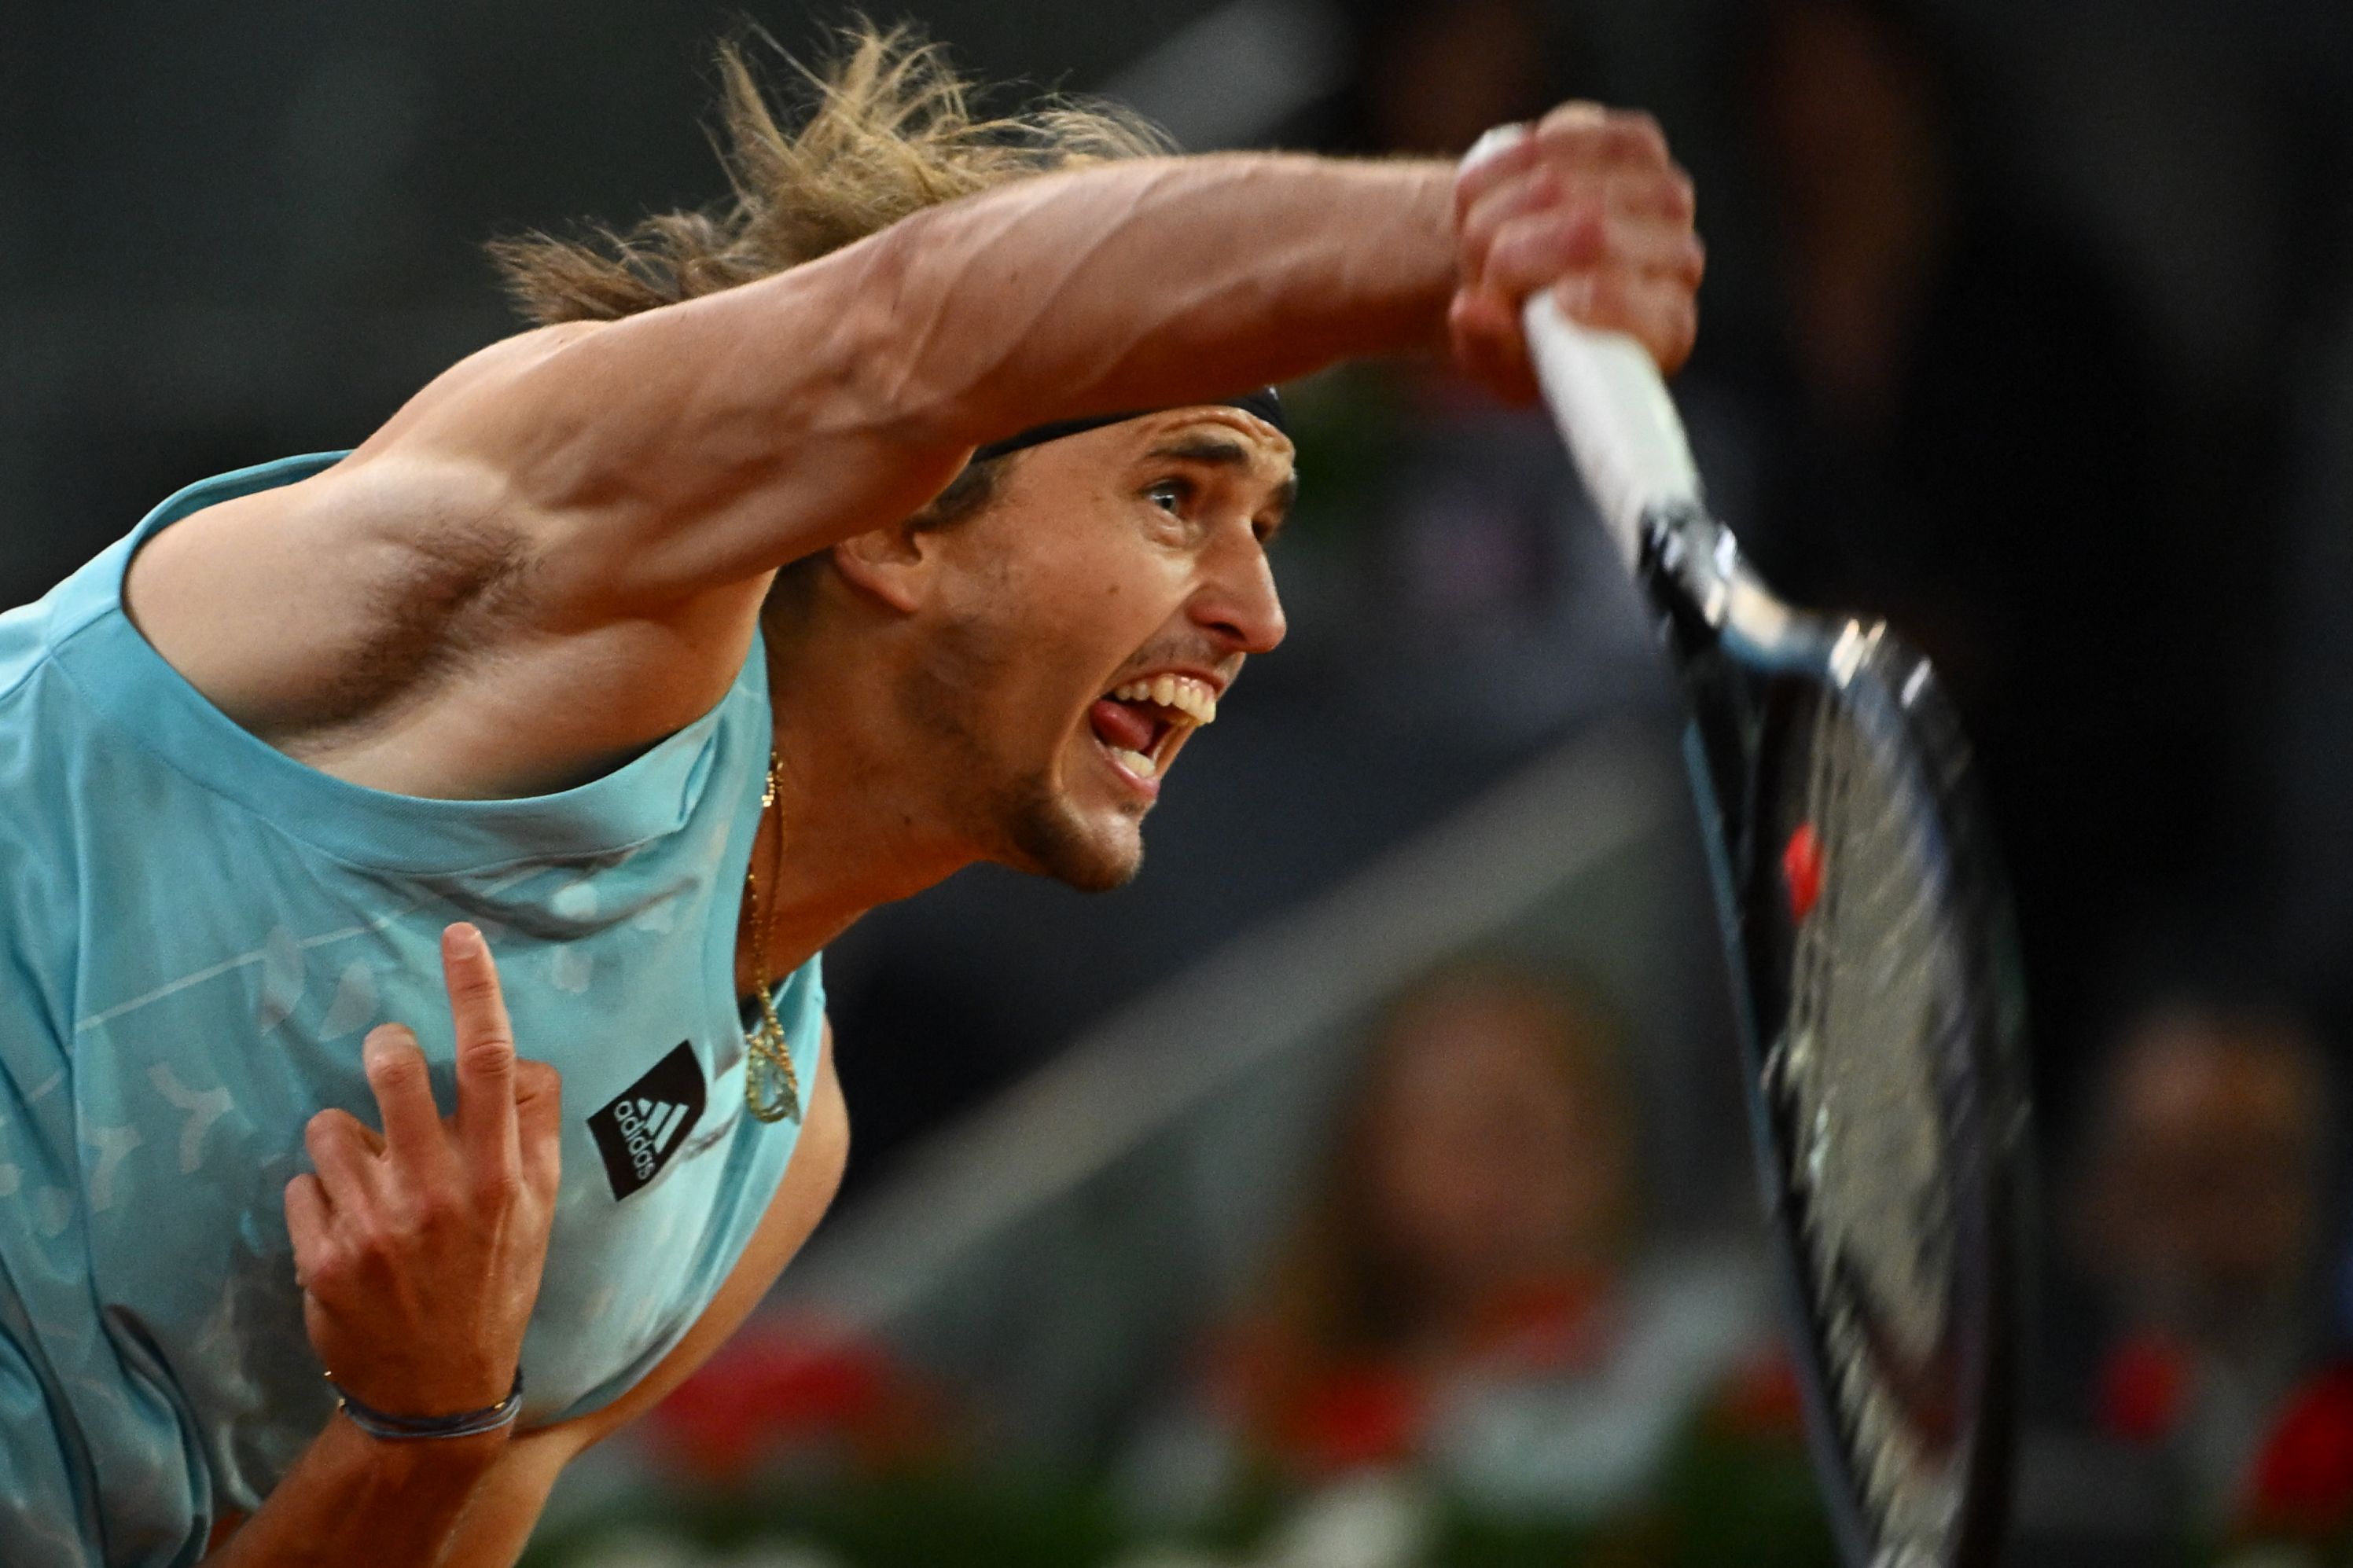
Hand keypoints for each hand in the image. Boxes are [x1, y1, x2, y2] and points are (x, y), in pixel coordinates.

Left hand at [285, 923, 561, 1419]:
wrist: (438, 1393)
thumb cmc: (494, 1285)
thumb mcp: (538, 1213)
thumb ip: (530, 1131)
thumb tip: (518, 1057)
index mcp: (502, 1175)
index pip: (490, 1061)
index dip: (474, 989)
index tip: (458, 935)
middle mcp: (441, 1192)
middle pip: (396, 1070)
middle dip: (384, 1051)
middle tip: (387, 1061)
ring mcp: (378, 1226)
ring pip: (330, 1125)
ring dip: (343, 1140)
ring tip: (366, 1178)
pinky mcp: (324, 1257)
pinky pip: (301, 1184)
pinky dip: (318, 1198)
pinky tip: (344, 1231)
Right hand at [1449, 103, 1706, 400]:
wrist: (1527, 274)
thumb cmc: (1519, 333)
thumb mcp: (1498, 359)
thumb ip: (1488, 343)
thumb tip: (1471, 311)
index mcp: (1662, 333)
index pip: (1656, 314)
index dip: (1609, 300)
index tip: (1556, 301)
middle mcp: (1678, 264)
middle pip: (1596, 232)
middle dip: (1518, 243)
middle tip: (1476, 256)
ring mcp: (1667, 198)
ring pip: (1574, 179)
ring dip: (1509, 196)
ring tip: (1477, 221)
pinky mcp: (1642, 147)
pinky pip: (1581, 131)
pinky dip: (1528, 150)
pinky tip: (1504, 175)